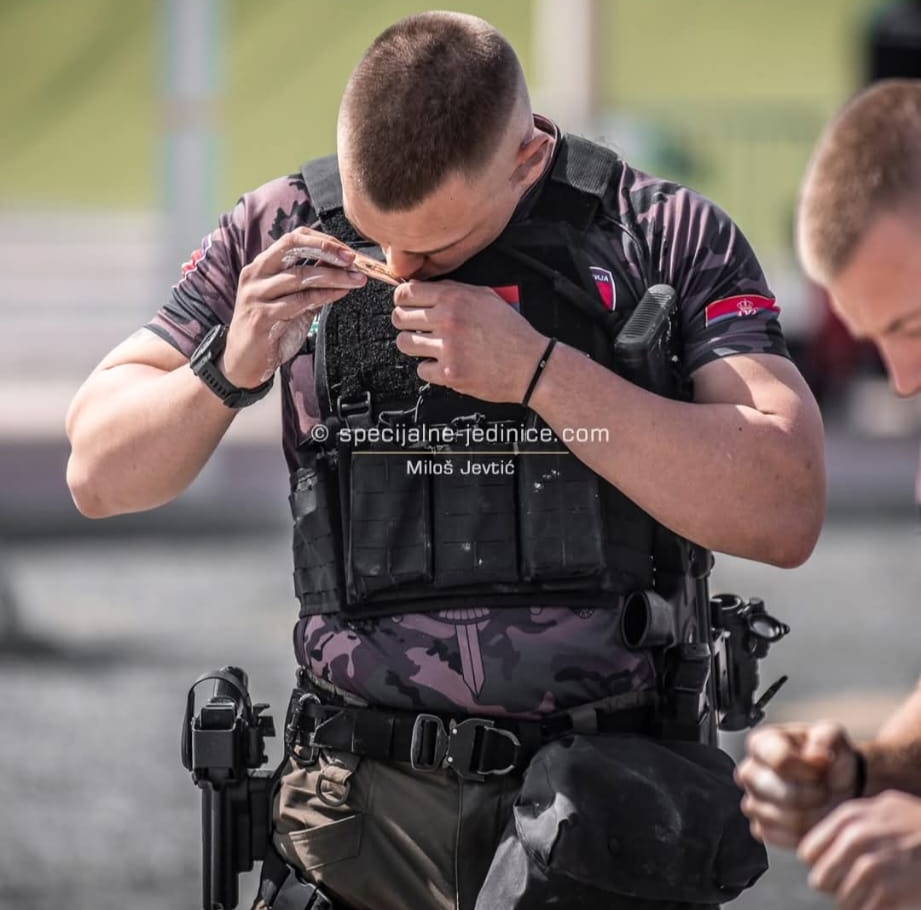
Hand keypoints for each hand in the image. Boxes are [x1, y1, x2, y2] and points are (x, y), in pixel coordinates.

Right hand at [223, 227, 367, 385]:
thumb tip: (339, 266)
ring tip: (356, 279)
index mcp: (262, 266)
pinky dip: (324, 296)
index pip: (292, 239)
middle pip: (293, 247)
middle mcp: (256, 275)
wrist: (244, 363)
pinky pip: (299, 301)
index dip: (321, 240)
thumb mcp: (293, 301)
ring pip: (300, 275)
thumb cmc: (269, 330)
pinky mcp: (261, 316)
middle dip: (327, 250)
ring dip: (334, 276)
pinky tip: (340, 294)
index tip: (346, 249)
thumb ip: (312, 284)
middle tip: (353, 259)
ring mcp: (256, 295)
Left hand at [391, 279, 547, 401]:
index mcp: (455, 299)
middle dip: (405, 322)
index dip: (402, 300)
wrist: (531, 364)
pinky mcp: (449, 373)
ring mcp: (447, 348)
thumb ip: (455, 291)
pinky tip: (443, 363)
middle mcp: (448, 320)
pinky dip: (430, 369)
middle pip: (399, 317)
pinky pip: (421, 369)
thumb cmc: (512, 332)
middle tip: (415, 327)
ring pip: (404, 343)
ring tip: (428, 346)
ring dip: (414, 345)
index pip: (406, 293)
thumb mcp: (487, 297)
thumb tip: (426, 289)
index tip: (405, 306)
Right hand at [735, 721, 861, 847]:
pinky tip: (812, 820)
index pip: (780, 761)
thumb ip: (826, 738)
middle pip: (782, 793)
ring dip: (812, 816)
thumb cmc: (829, 758)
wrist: (835, 786)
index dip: (808, 769)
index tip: (822, 768)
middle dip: (814, 796)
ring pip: (782, 818)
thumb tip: (815, 756)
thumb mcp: (833, 735)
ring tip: (822, 804)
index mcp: (761, 743)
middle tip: (827, 790)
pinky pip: (779, 837)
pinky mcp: (760, 828)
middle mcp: (749, 772)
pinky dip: (802, 834)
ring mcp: (752, 802)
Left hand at [798, 790, 920, 909]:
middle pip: (820, 881)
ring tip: (878, 891)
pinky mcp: (888, 895)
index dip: (822, 865)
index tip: (836, 869)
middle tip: (857, 885)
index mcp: (849, 818)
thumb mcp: (885, 807)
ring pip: (842, 902)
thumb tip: (824, 840)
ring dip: (857, 902)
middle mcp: (854, 841)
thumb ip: (852, 820)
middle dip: (836, 886)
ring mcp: (870, 869)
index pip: (809, 853)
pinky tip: (888, 902)